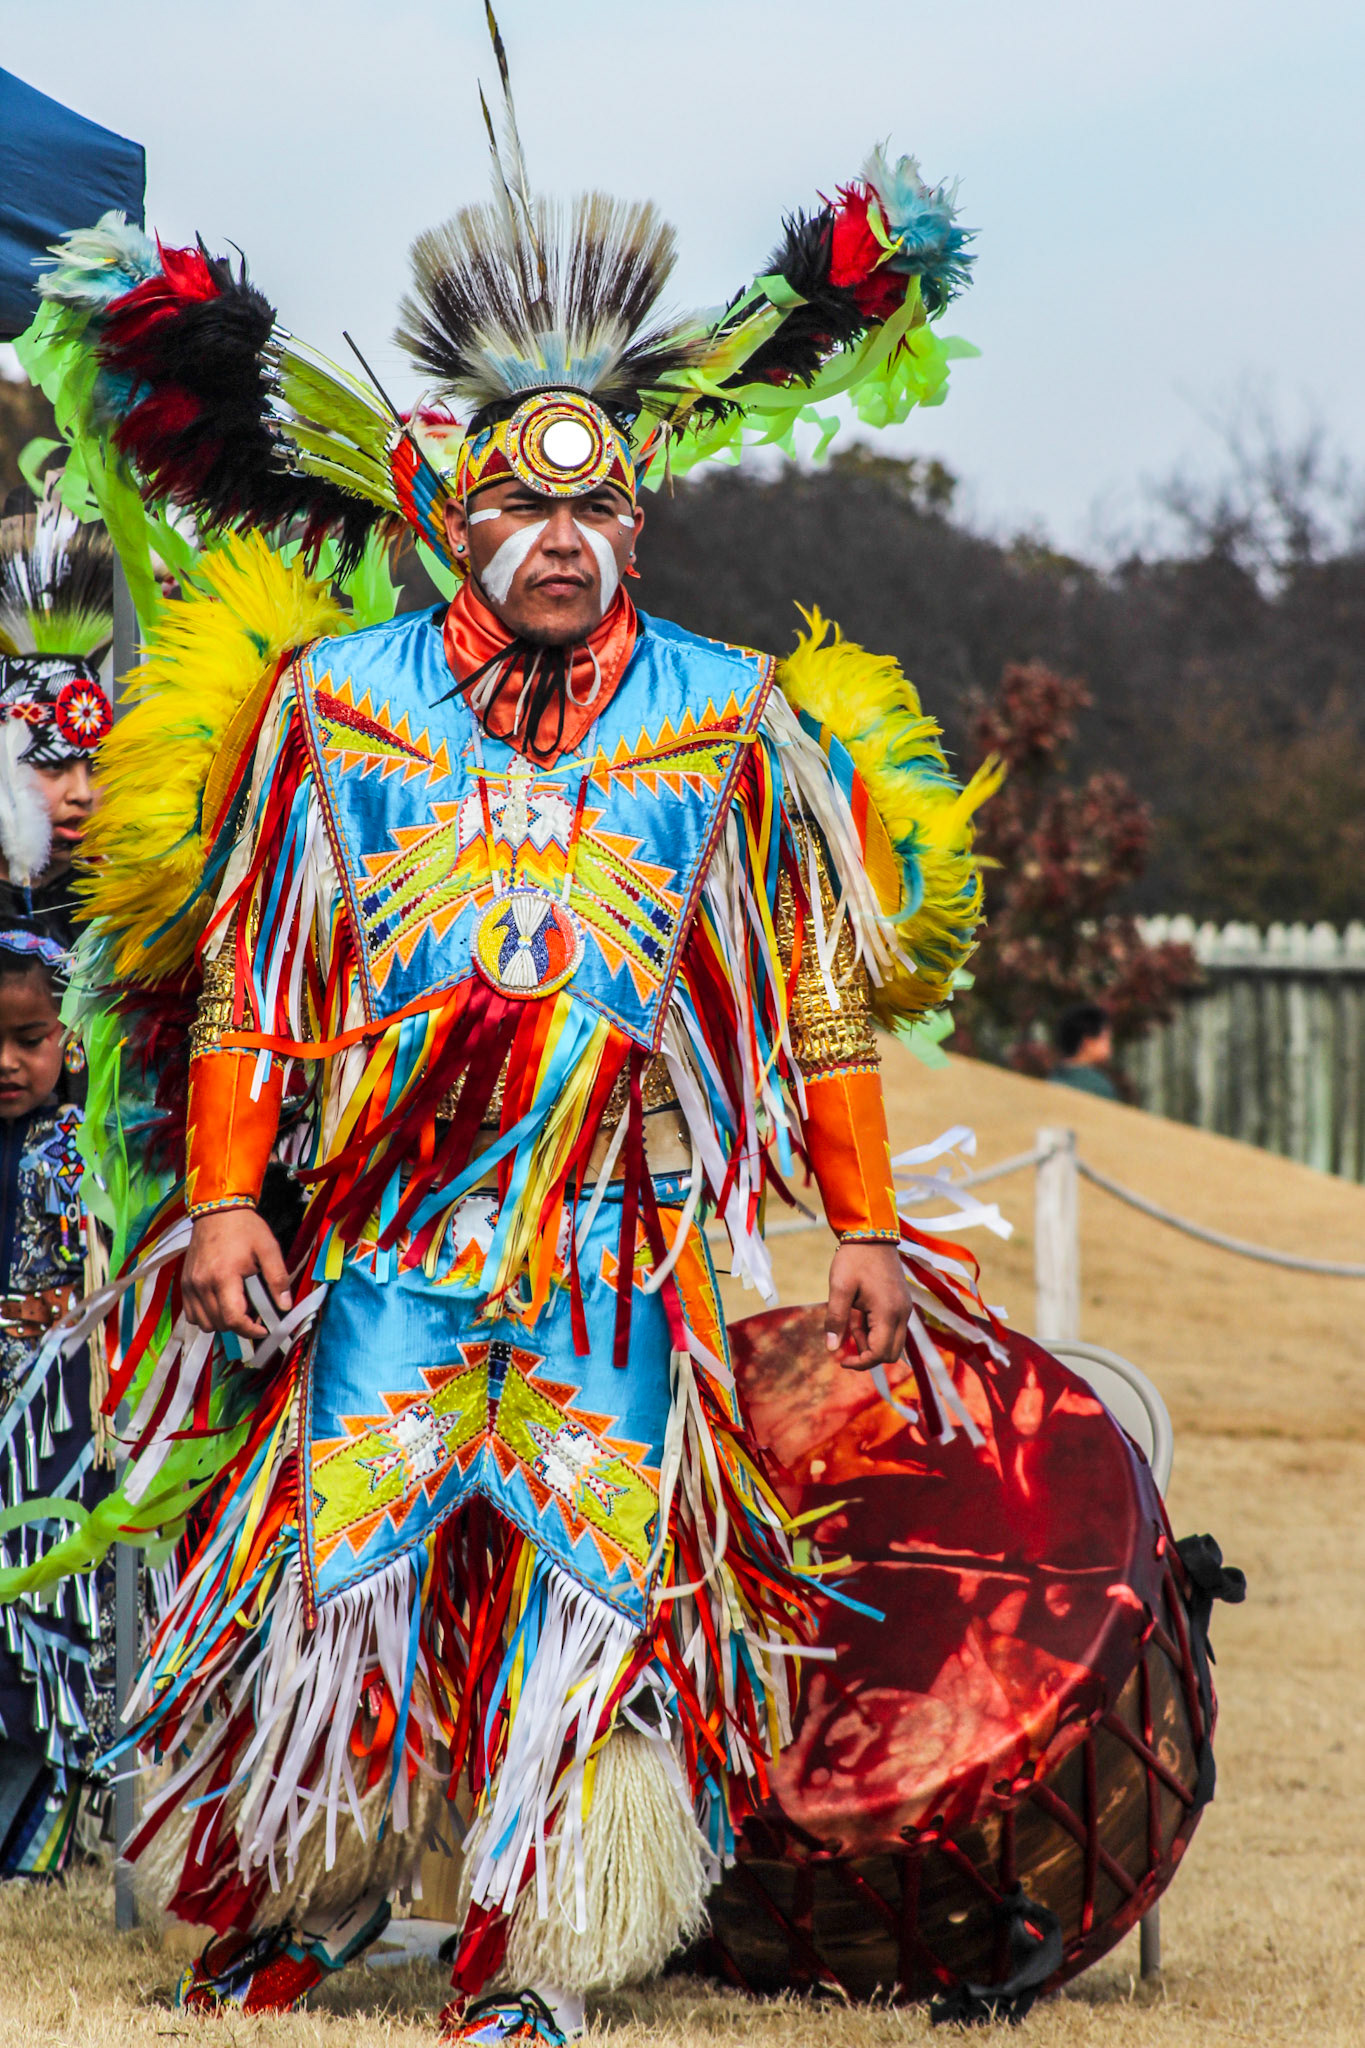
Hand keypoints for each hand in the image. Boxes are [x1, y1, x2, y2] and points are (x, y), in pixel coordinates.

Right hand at [182, 1208, 291, 1338]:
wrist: (217, 1210)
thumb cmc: (245, 1228)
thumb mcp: (269, 1249)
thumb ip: (278, 1279)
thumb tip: (285, 1306)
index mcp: (223, 1277)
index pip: (233, 1319)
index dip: (250, 1330)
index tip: (263, 1328)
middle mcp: (202, 1284)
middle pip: (219, 1324)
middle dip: (239, 1326)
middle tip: (254, 1314)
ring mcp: (190, 1285)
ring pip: (203, 1323)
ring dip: (222, 1323)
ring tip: (237, 1307)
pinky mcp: (184, 1284)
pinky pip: (192, 1314)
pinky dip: (206, 1316)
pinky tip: (220, 1303)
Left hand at [824, 1241, 911, 1371]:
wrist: (873, 1233)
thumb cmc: (854, 1259)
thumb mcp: (839, 1288)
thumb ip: (835, 1320)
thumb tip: (832, 1349)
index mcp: (888, 1312)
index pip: (879, 1354)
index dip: (860, 1363)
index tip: (841, 1359)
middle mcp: (902, 1314)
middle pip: (891, 1353)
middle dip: (867, 1353)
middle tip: (847, 1334)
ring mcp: (905, 1308)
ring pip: (893, 1342)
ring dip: (872, 1340)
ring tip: (852, 1317)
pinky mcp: (903, 1303)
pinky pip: (893, 1328)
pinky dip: (877, 1329)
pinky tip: (860, 1311)